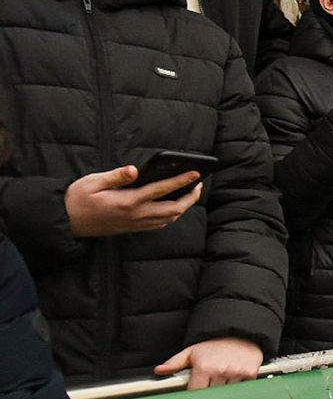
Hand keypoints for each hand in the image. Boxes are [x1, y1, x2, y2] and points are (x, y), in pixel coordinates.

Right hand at [66, 165, 201, 236]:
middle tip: (198, 184)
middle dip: (191, 197)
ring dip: (184, 207)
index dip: (181, 181)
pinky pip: (160, 225)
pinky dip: (172, 216)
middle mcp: (136, 215)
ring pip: (169, 219)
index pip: (161, 189)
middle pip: (174, 209)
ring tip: (191, 193)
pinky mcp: (133, 229)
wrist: (67, 222)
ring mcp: (136, 224)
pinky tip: (174, 207)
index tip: (196, 174)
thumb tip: (134, 169)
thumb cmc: (78, 198)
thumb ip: (116, 176)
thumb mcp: (93, 182)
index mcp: (128, 201)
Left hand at [155, 337, 262, 389]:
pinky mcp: (250, 374)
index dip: (195, 392)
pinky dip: (238, 386)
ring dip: (224, 389)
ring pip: (227, 393)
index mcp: (204, 367)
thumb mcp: (192, 351)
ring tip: (223, 376)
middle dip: (210, 390)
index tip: (197, 388)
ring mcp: (237, 373)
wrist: (240, 333)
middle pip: (211, 395)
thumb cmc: (215, 344)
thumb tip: (159, 370)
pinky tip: (235, 376)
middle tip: (211, 380)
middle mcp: (221, 371)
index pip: (196, 392)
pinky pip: (241, 389)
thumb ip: (175, 362)